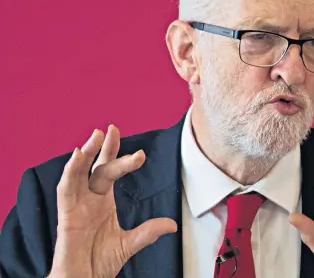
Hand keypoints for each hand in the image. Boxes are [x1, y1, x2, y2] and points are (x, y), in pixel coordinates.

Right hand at [49, 125, 176, 277]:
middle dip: (104, 147)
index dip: (118, 155)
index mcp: (102, 201)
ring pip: (78, 173)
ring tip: (96, 136)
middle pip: (96, 167)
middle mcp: (89, 199)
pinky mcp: (66, 215)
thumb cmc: (99, 262)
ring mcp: (76, 205)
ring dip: (85, 153)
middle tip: (113, 128)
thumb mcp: (129, 243)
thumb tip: (172, 224)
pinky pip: (64, 190)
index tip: (136, 148)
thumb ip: (148, 232)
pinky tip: (76, 156)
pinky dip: (69, 172)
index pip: (109, 171)